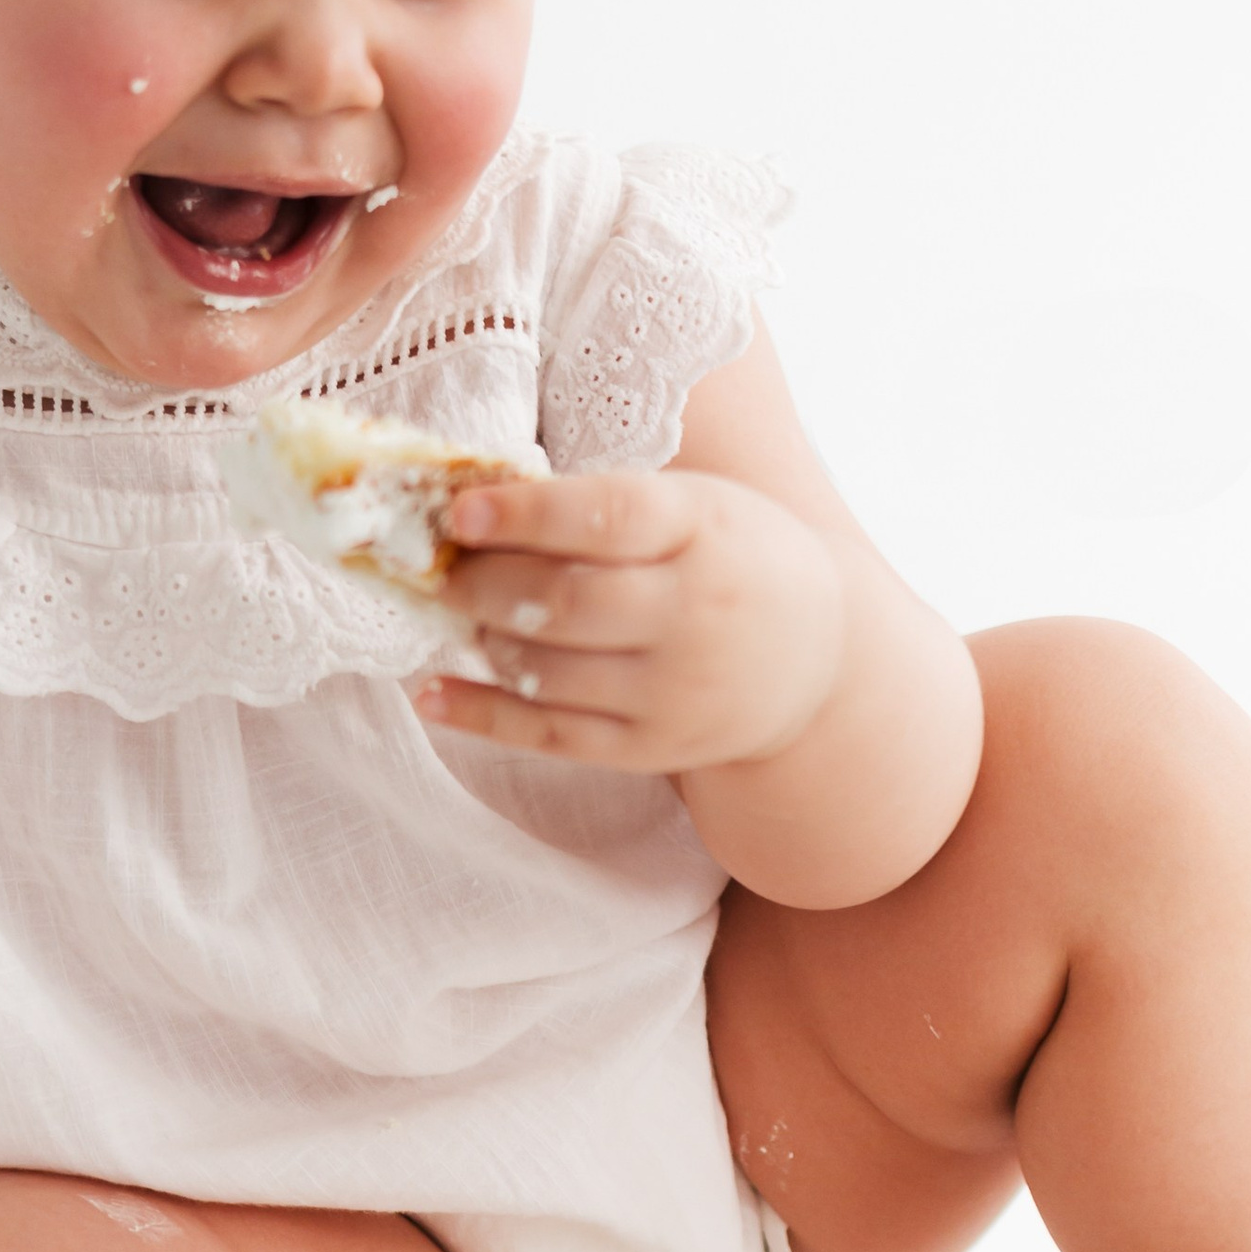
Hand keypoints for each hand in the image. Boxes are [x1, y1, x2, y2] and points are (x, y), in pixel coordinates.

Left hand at [420, 471, 845, 771]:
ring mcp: (674, 689)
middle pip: (566, 602)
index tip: (462, 512)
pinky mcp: (653, 748)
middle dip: (483, 583)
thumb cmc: (734, 557)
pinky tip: (430, 693)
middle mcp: (694, 613)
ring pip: (549, 671)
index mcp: (704, 529)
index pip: (607, 519)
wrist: (820, 658)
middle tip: (439, 566)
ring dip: (484, 639)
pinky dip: (481, 715)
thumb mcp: (698, 504)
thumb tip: (480, 504)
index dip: (527, 515)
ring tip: (460, 613)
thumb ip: (607, 504)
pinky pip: (551, 735)